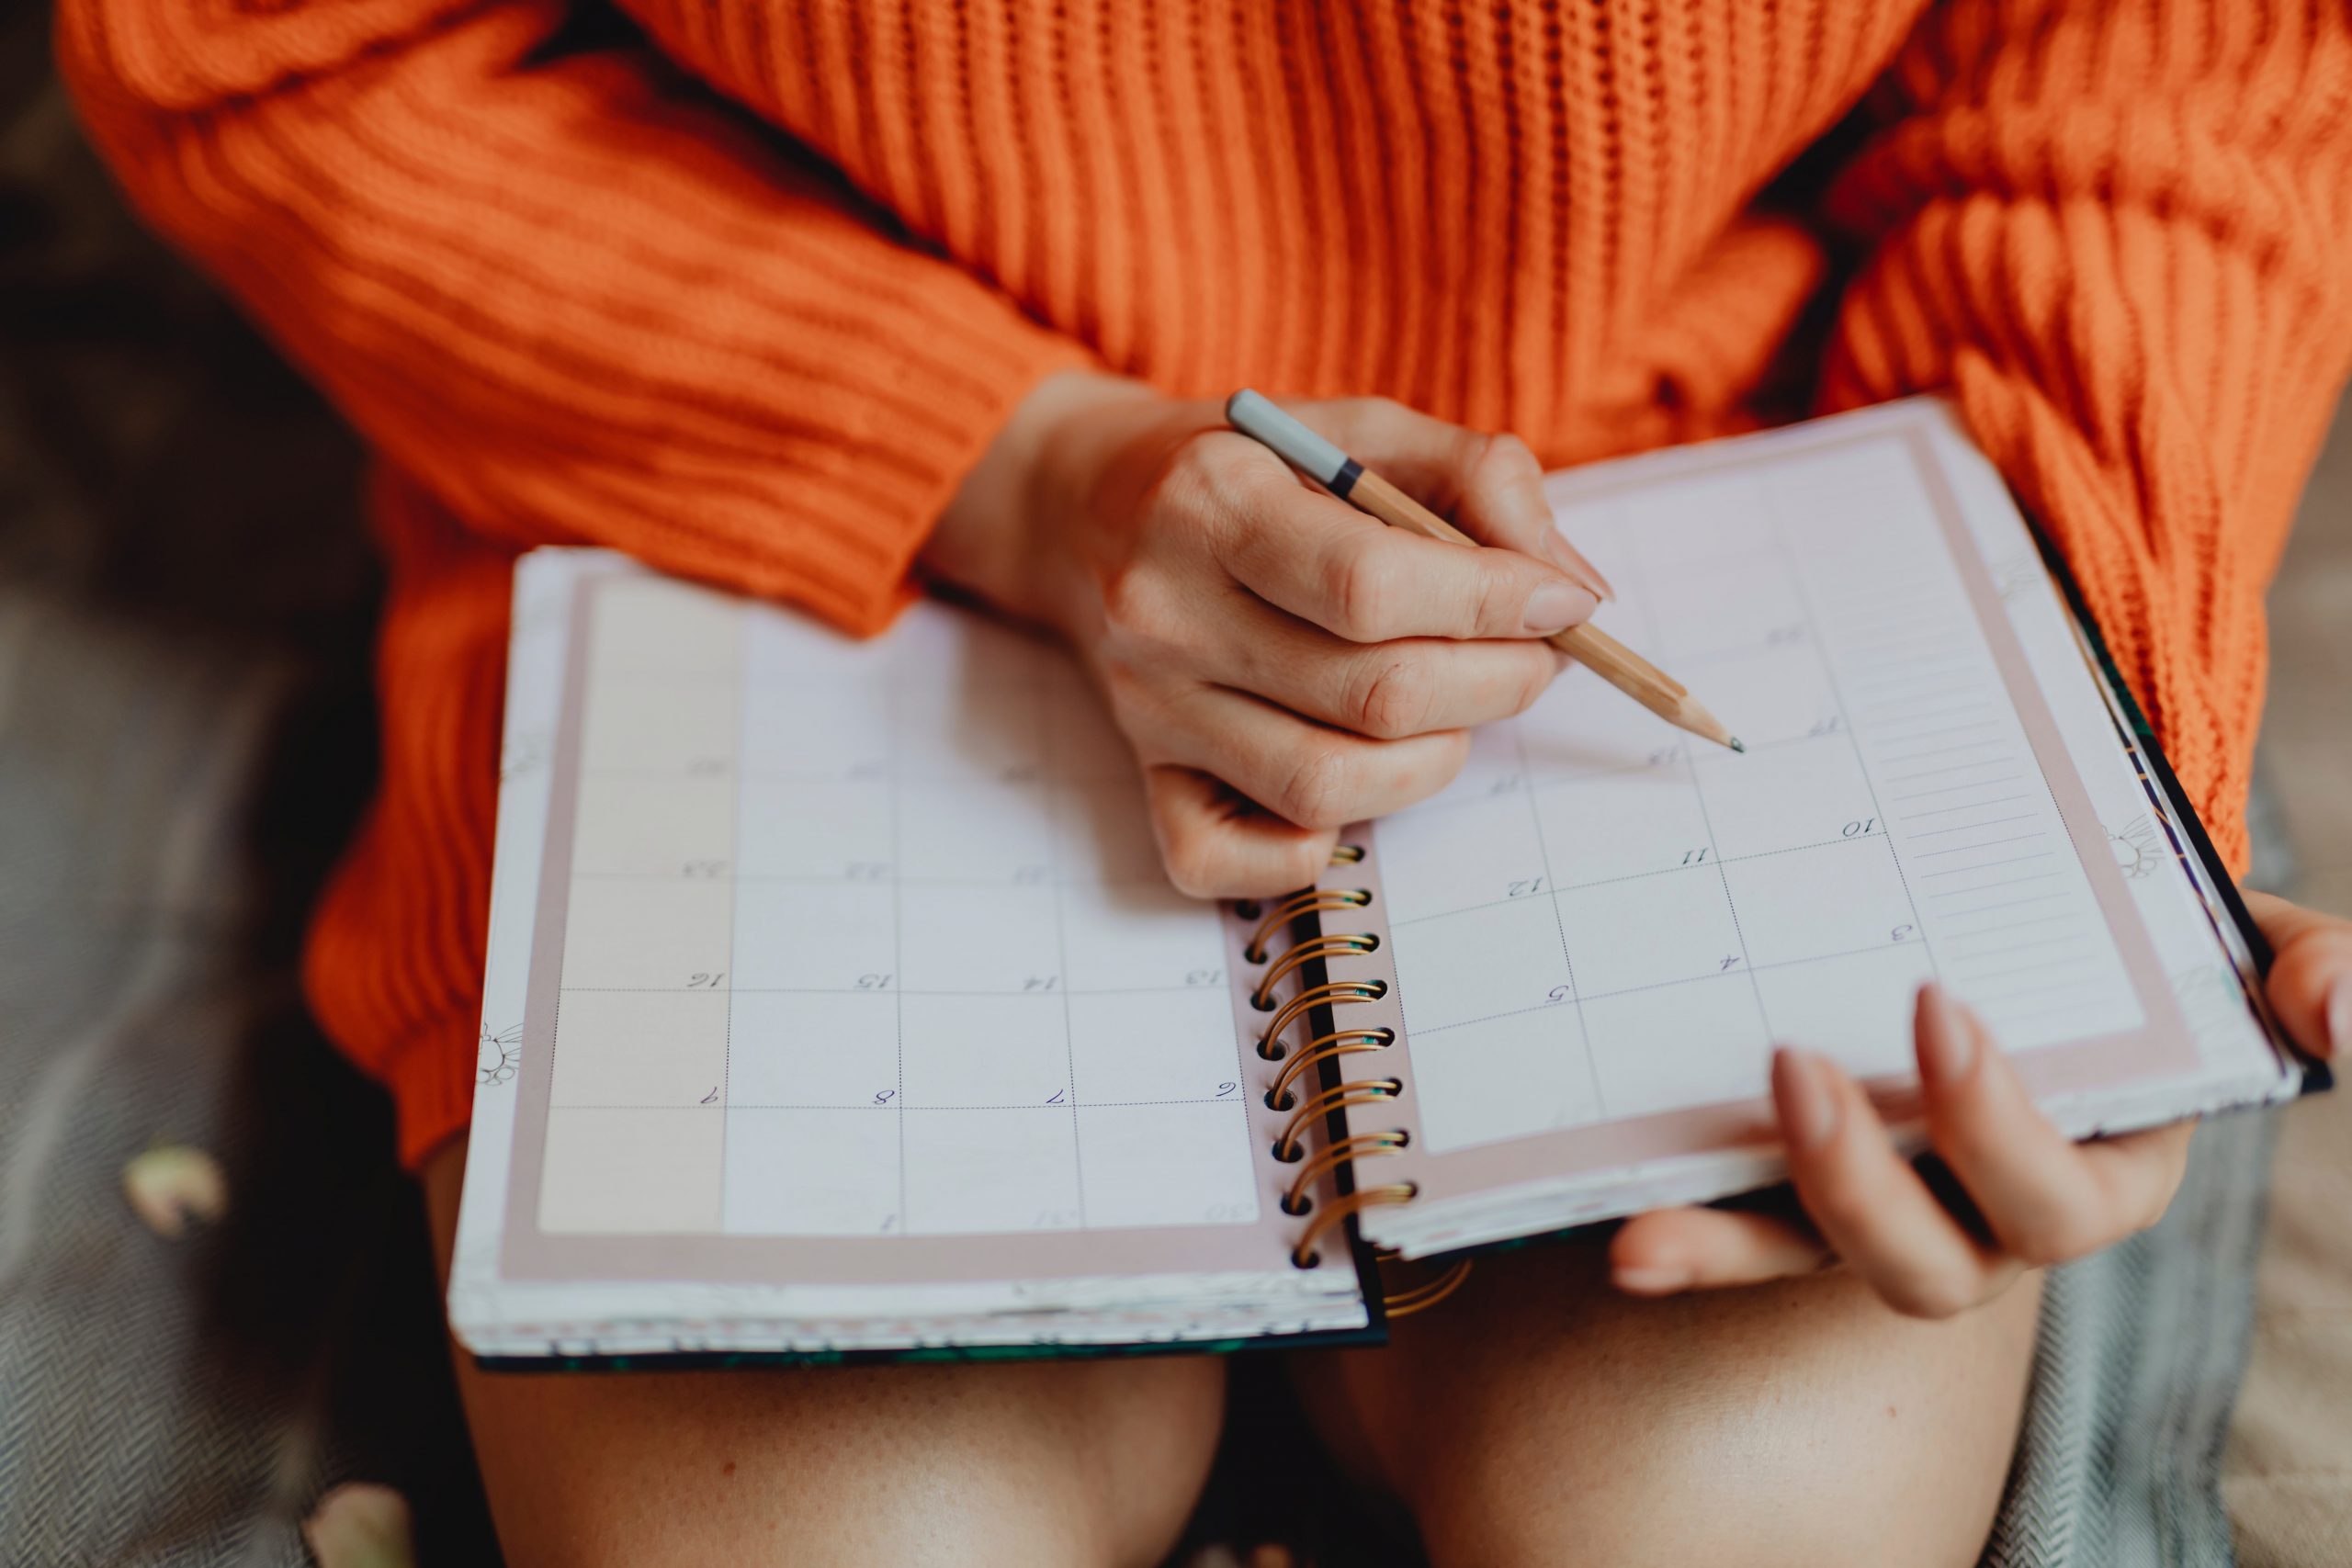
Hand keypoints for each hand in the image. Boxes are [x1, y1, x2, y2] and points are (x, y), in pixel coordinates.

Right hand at [927, 372, 1608, 896]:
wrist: (1083, 507)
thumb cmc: (1246, 468)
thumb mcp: (1357, 428)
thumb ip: (1477, 478)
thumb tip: (1572, 591)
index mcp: (1212, 500)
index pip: (1374, 586)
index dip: (1497, 604)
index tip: (1564, 603)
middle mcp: (1166, 611)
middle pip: (1372, 696)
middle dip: (1497, 684)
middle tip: (1531, 657)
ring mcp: (1150, 706)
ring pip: (1327, 787)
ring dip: (1433, 760)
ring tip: (1454, 707)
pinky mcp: (1143, 775)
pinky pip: (1226, 862)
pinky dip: (1308, 849)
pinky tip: (1351, 778)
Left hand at [1610, 891, 2351, 1317]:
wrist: (2037, 920)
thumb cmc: (2141, 940)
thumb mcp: (2237, 940)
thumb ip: (2309, 968)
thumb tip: (2341, 1015)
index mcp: (2099, 1166)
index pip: (2059, 1191)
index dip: (1999, 1124)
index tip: (1936, 1004)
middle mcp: (1986, 1213)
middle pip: (1933, 1260)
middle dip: (1862, 1181)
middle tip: (1793, 1065)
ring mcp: (1888, 1207)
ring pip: (1819, 1262)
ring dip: (1742, 1239)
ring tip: (1651, 1216)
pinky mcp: (1799, 1191)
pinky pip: (1742, 1234)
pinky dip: (1688, 1245)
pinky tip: (1623, 1239)